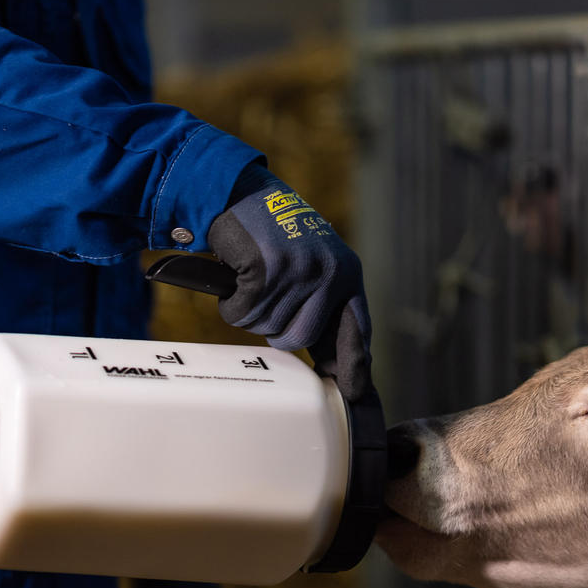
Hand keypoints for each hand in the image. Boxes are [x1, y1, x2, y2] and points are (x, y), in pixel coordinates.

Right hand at [208, 164, 372, 401]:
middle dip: (277, 329)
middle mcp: (328, 273)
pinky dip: (232, 303)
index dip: (354, 364)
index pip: (356, 329)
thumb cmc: (274, 236)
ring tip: (253, 279)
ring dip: (251, 312)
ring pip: (266, 327)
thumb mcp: (314, 264)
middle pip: (300, 337)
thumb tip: (330, 360)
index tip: (355, 392)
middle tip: (267, 298)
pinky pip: (242, 314)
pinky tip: (237, 277)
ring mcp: (298, 272)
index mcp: (346, 273)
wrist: (240, 194)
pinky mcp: (265, 270)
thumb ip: (324, 304)